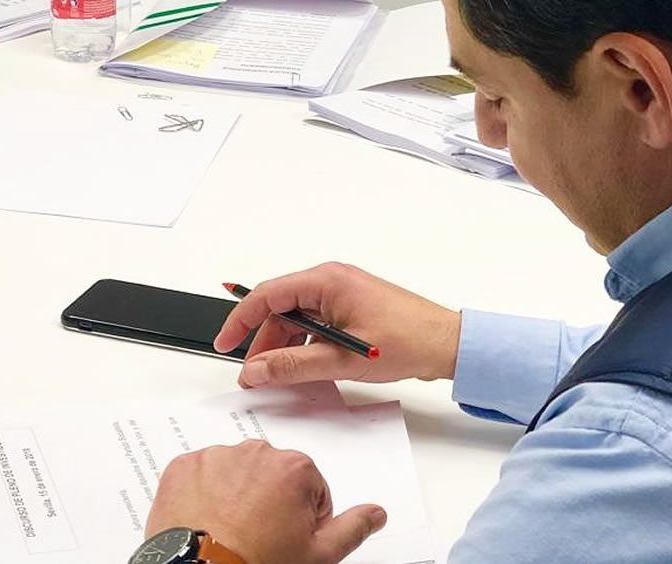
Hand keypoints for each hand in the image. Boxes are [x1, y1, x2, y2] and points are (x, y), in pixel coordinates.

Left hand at [146, 441, 386, 563]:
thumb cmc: (255, 562)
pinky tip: (207, 518)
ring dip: (236, 493)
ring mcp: (217, 457)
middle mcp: (256, 453)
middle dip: (269, 500)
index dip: (301, 517)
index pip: (309, 487)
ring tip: (230, 528)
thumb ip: (352, 527)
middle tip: (257, 535)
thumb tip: (375, 514)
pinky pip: (201, 474)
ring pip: (236, 472)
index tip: (284, 535)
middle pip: (272, 475)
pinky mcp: (184, 466)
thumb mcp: (317, 554)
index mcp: (294, 468)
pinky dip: (203, 492)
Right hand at [214, 263, 460, 388]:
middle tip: (256, 375)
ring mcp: (342, 294)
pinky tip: (305, 369)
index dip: (240, 321)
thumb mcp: (342, 359)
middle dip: (264, 343)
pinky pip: (316, 324)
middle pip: (280, 309)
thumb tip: (256, 371)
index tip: (224, 344)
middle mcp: (332, 281)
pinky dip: (306, 346)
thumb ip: (293, 366)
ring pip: (297, 319)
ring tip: (280, 378)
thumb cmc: (408, 341)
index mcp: (327, 281)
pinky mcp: (352, 307)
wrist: (447, 344)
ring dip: (285, 347)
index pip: (267, 295)